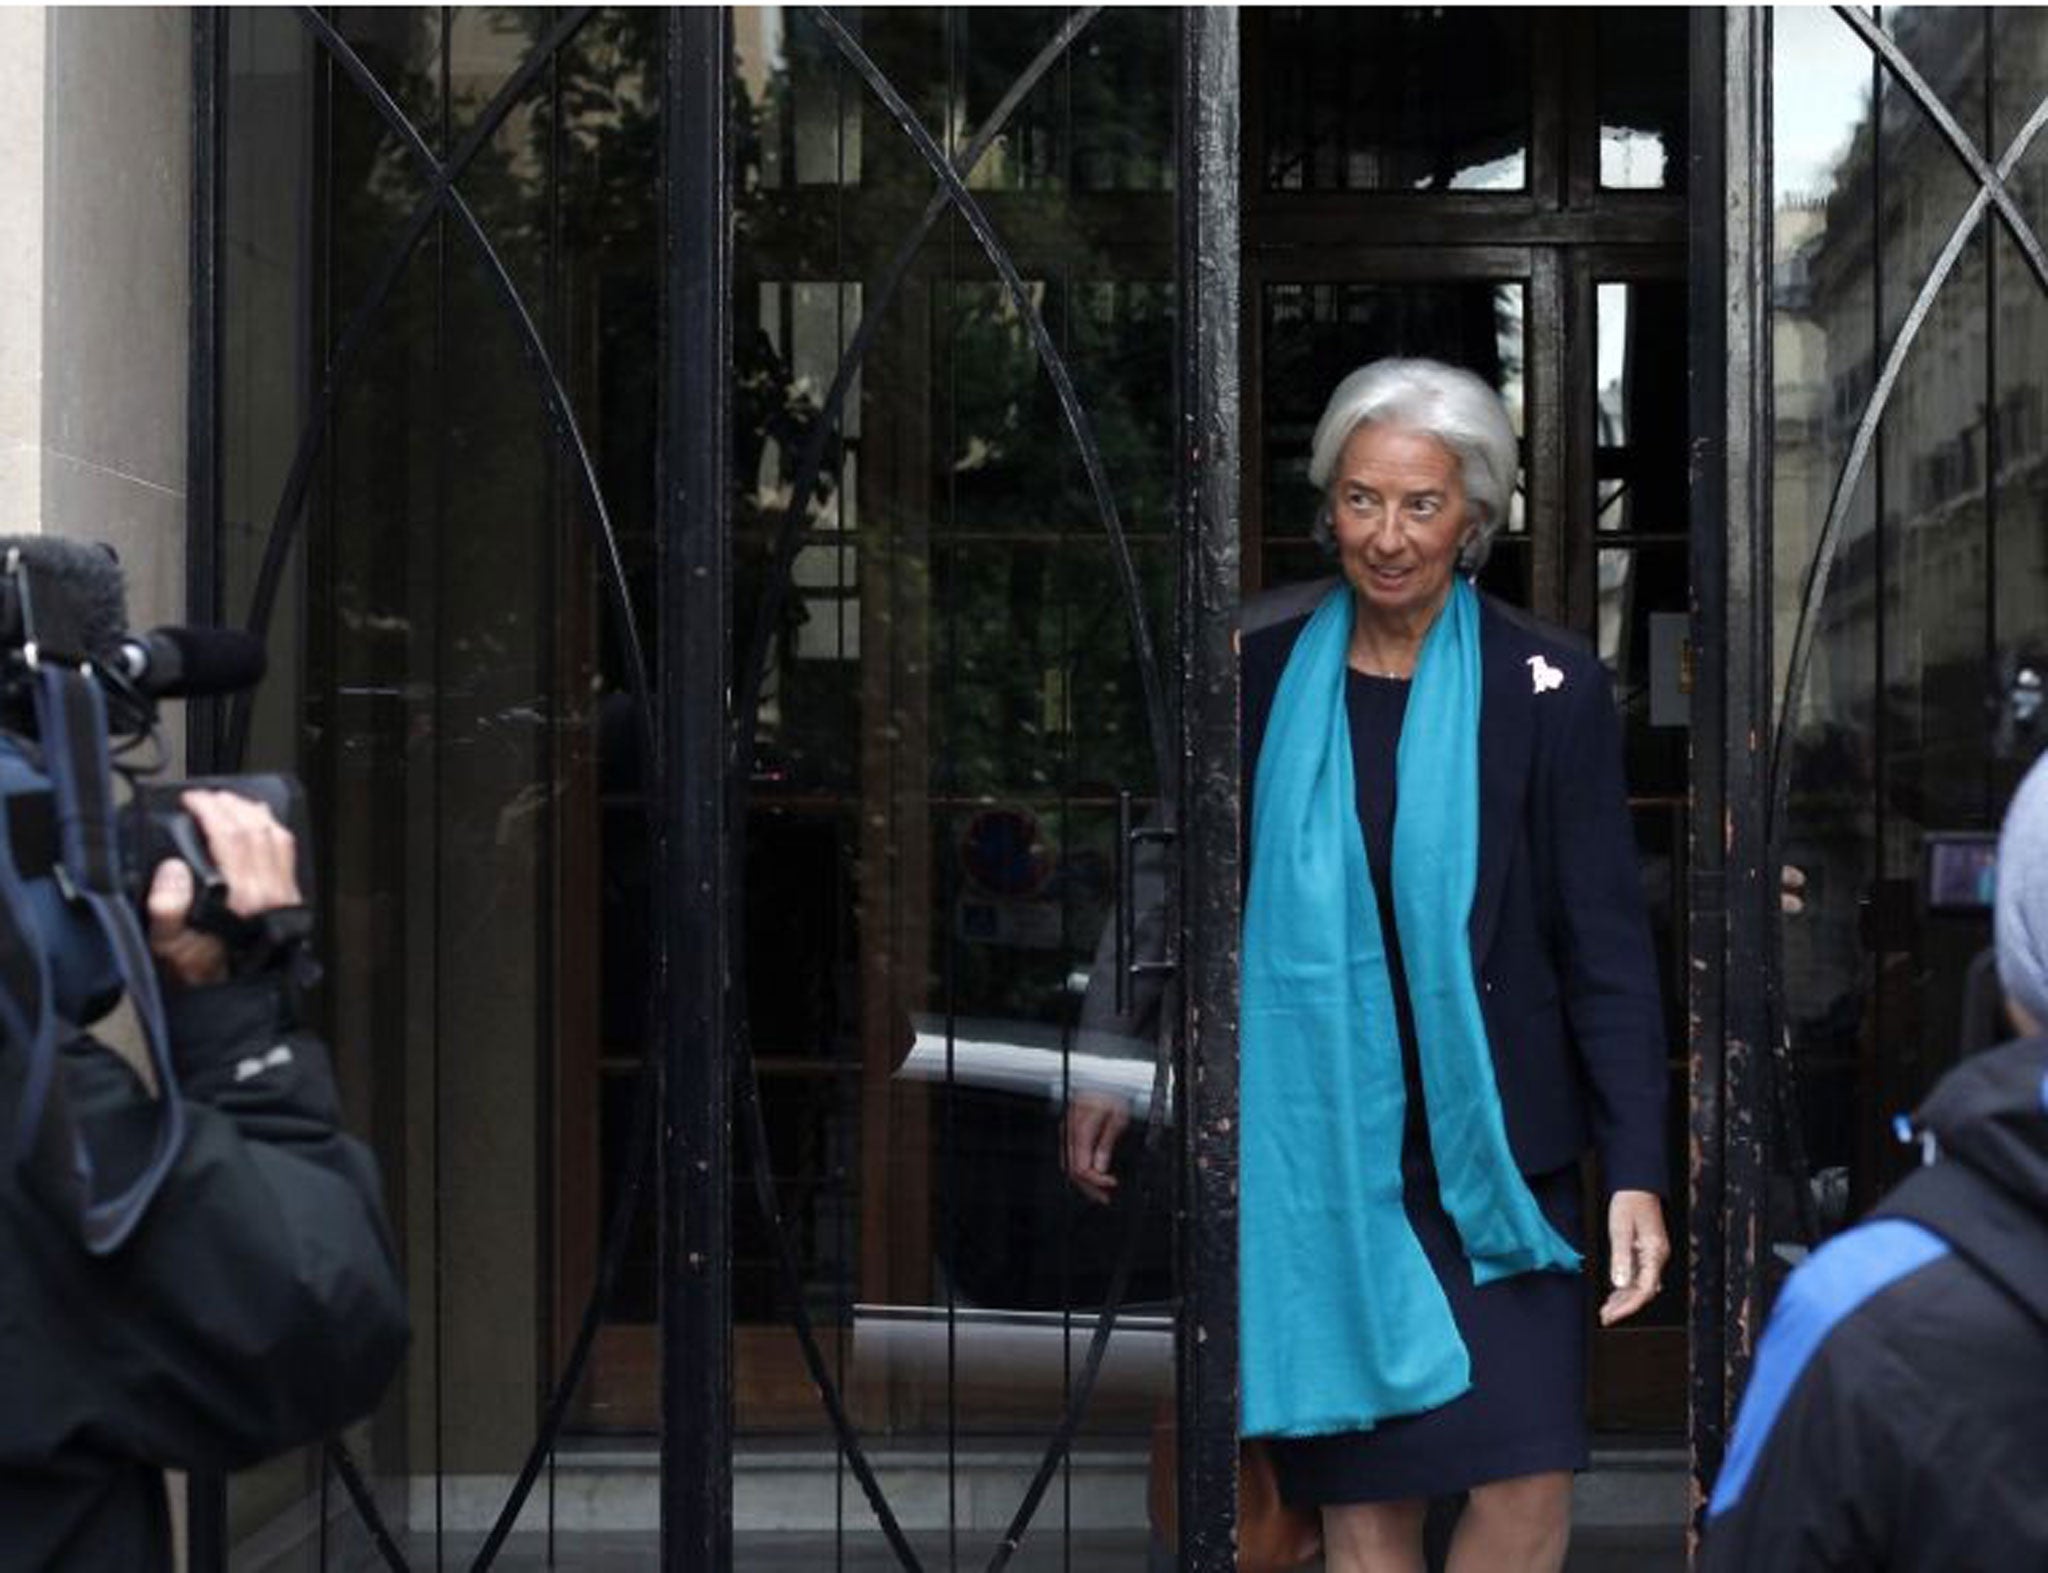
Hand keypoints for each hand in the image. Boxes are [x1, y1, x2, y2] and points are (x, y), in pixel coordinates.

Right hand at [146, 790, 302, 988]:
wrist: (234, 994)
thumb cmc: (202, 970)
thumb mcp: (169, 945)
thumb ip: (167, 908)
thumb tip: (172, 869)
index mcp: (239, 898)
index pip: (229, 836)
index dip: (209, 810)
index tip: (191, 800)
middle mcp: (267, 891)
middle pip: (253, 829)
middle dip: (228, 804)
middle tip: (207, 796)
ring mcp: (283, 892)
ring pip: (275, 836)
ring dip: (253, 811)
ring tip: (231, 801)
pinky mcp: (290, 896)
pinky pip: (288, 851)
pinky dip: (274, 828)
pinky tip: (260, 822)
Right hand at [1063, 1092, 1128, 1204]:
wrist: (1102, 1076)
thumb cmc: (1111, 1091)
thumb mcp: (1117, 1118)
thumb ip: (1106, 1145)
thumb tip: (1100, 1168)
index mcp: (1080, 1130)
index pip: (1081, 1167)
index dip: (1096, 1181)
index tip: (1111, 1185)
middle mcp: (1068, 1132)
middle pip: (1072, 1170)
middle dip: (1088, 1188)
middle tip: (1104, 1197)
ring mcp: (1066, 1131)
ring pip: (1069, 1165)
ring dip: (1084, 1181)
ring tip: (1099, 1190)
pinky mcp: (1068, 1131)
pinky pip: (1070, 1156)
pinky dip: (1080, 1168)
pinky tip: (1092, 1173)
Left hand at [1598, 1189, 1669, 1326]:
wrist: (1636, 1185)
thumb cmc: (1629, 1203)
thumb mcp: (1621, 1229)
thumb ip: (1621, 1257)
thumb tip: (1620, 1284)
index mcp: (1655, 1253)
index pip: (1644, 1289)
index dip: (1628, 1306)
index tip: (1611, 1315)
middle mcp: (1657, 1257)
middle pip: (1644, 1291)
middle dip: (1625, 1306)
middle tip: (1605, 1317)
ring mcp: (1653, 1255)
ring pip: (1641, 1285)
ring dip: (1624, 1299)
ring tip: (1606, 1310)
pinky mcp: (1646, 1251)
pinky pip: (1638, 1276)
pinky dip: (1626, 1287)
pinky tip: (1614, 1294)